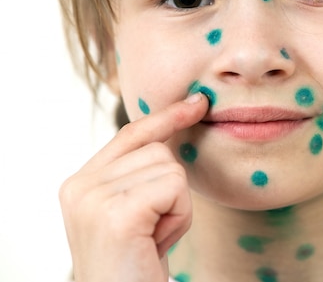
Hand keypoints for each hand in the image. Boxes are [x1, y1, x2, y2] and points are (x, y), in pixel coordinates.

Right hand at [59, 93, 208, 281]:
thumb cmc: (135, 266)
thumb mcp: (134, 213)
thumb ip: (140, 175)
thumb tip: (172, 132)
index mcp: (81, 183)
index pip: (130, 134)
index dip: (166, 117)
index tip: (196, 103)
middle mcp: (80, 186)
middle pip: (158, 151)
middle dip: (172, 191)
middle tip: (152, 232)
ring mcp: (94, 198)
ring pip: (170, 168)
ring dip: (177, 207)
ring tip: (152, 239)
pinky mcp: (116, 212)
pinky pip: (175, 187)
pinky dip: (179, 216)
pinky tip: (156, 242)